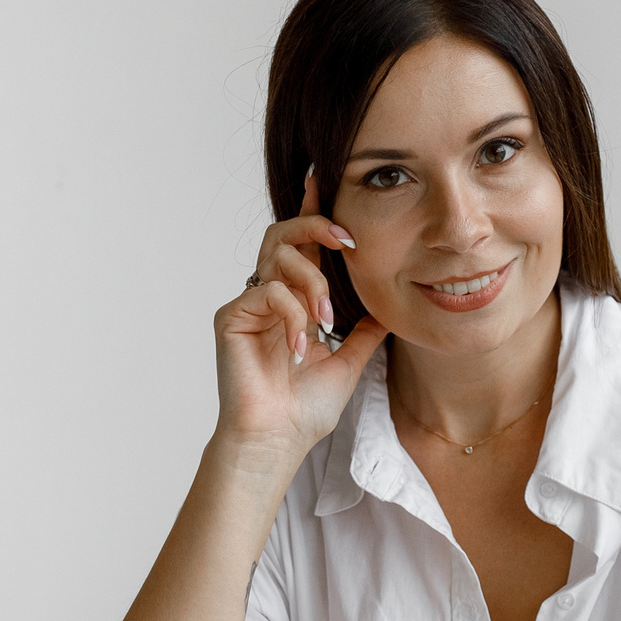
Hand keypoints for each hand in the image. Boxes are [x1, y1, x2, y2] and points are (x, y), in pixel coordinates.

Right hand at [215, 170, 387, 457]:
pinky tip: (301, 348)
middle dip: (316, 224)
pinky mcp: (231, 317)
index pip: (303, 246)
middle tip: (347, 237)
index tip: (324, 180)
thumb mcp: (350, 360)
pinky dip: (293, 315)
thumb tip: (390, 305)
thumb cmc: (305, 408)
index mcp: (293, 299)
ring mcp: (247, 304)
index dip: (313, 212)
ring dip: (312, 281)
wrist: (278, 440)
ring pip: (278, 255)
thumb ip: (365, 330)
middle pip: (284, 233)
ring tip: (326, 318)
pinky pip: (268, 291)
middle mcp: (267, 294)